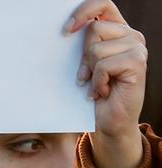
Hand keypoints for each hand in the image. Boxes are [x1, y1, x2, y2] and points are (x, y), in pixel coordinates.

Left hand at [66, 0, 147, 167]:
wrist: (110, 121)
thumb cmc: (94, 92)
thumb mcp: (86, 64)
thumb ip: (83, 43)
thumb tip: (65, 29)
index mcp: (119, 30)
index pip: (103, 4)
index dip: (84, 11)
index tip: (66, 30)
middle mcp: (131, 35)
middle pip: (95, 28)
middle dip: (83, 55)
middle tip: (86, 75)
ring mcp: (137, 48)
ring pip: (96, 48)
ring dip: (89, 71)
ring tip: (96, 85)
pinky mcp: (137, 63)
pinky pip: (103, 65)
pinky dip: (97, 82)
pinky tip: (102, 92)